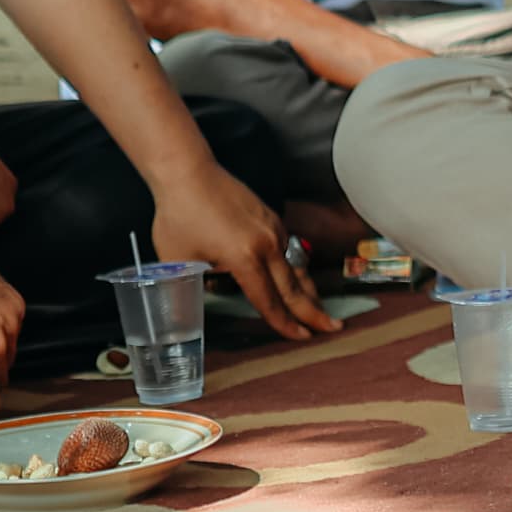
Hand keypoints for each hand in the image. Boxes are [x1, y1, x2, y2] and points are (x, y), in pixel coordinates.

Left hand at [153, 172, 332, 339]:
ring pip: (295, 268)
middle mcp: (267, 244)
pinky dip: (295, 270)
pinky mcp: (272, 219)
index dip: (284, 323)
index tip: (301, 338)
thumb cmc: (180, 215)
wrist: (189, 173)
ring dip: (308, 291)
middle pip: (294, 286)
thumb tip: (186, 313)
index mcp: (245, 258)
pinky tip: (294, 279)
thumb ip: (191, 287)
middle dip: (313, 311)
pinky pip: (288, 251)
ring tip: (319, 309)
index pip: (269, 300)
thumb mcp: (178, 261)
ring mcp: (273, 229)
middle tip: (333, 327)